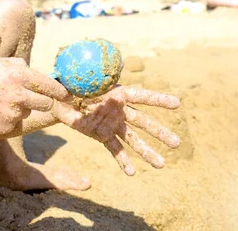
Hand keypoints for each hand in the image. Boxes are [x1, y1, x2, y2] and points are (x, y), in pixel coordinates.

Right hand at [0, 57, 70, 135]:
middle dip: (41, 101)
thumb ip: (19, 65)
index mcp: (19, 75)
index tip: (68, 95)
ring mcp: (13, 113)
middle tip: (29, 99)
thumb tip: (35, 70)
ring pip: (28, 112)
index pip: (49, 85)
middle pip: (45, 103)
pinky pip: (16, 123)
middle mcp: (19, 94)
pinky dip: (8, 120)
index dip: (61, 91)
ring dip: (20, 109)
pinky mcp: (6, 127)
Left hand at [54, 85, 180, 174]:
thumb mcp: (81, 79)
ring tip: (162, 165)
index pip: (142, 96)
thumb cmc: (72, 85)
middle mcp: (120, 110)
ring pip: (133, 139)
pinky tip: (131, 173)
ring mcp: (113, 124)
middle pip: (143, 122)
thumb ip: (97, 76)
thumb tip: (115, 64)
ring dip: (147, 152)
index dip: (159, 99)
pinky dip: (123, 161)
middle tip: (177, 143)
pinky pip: (115, 149)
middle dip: (160, 133)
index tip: (178, 103)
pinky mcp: (103, 136)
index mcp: (118, 92)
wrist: (59, 100)